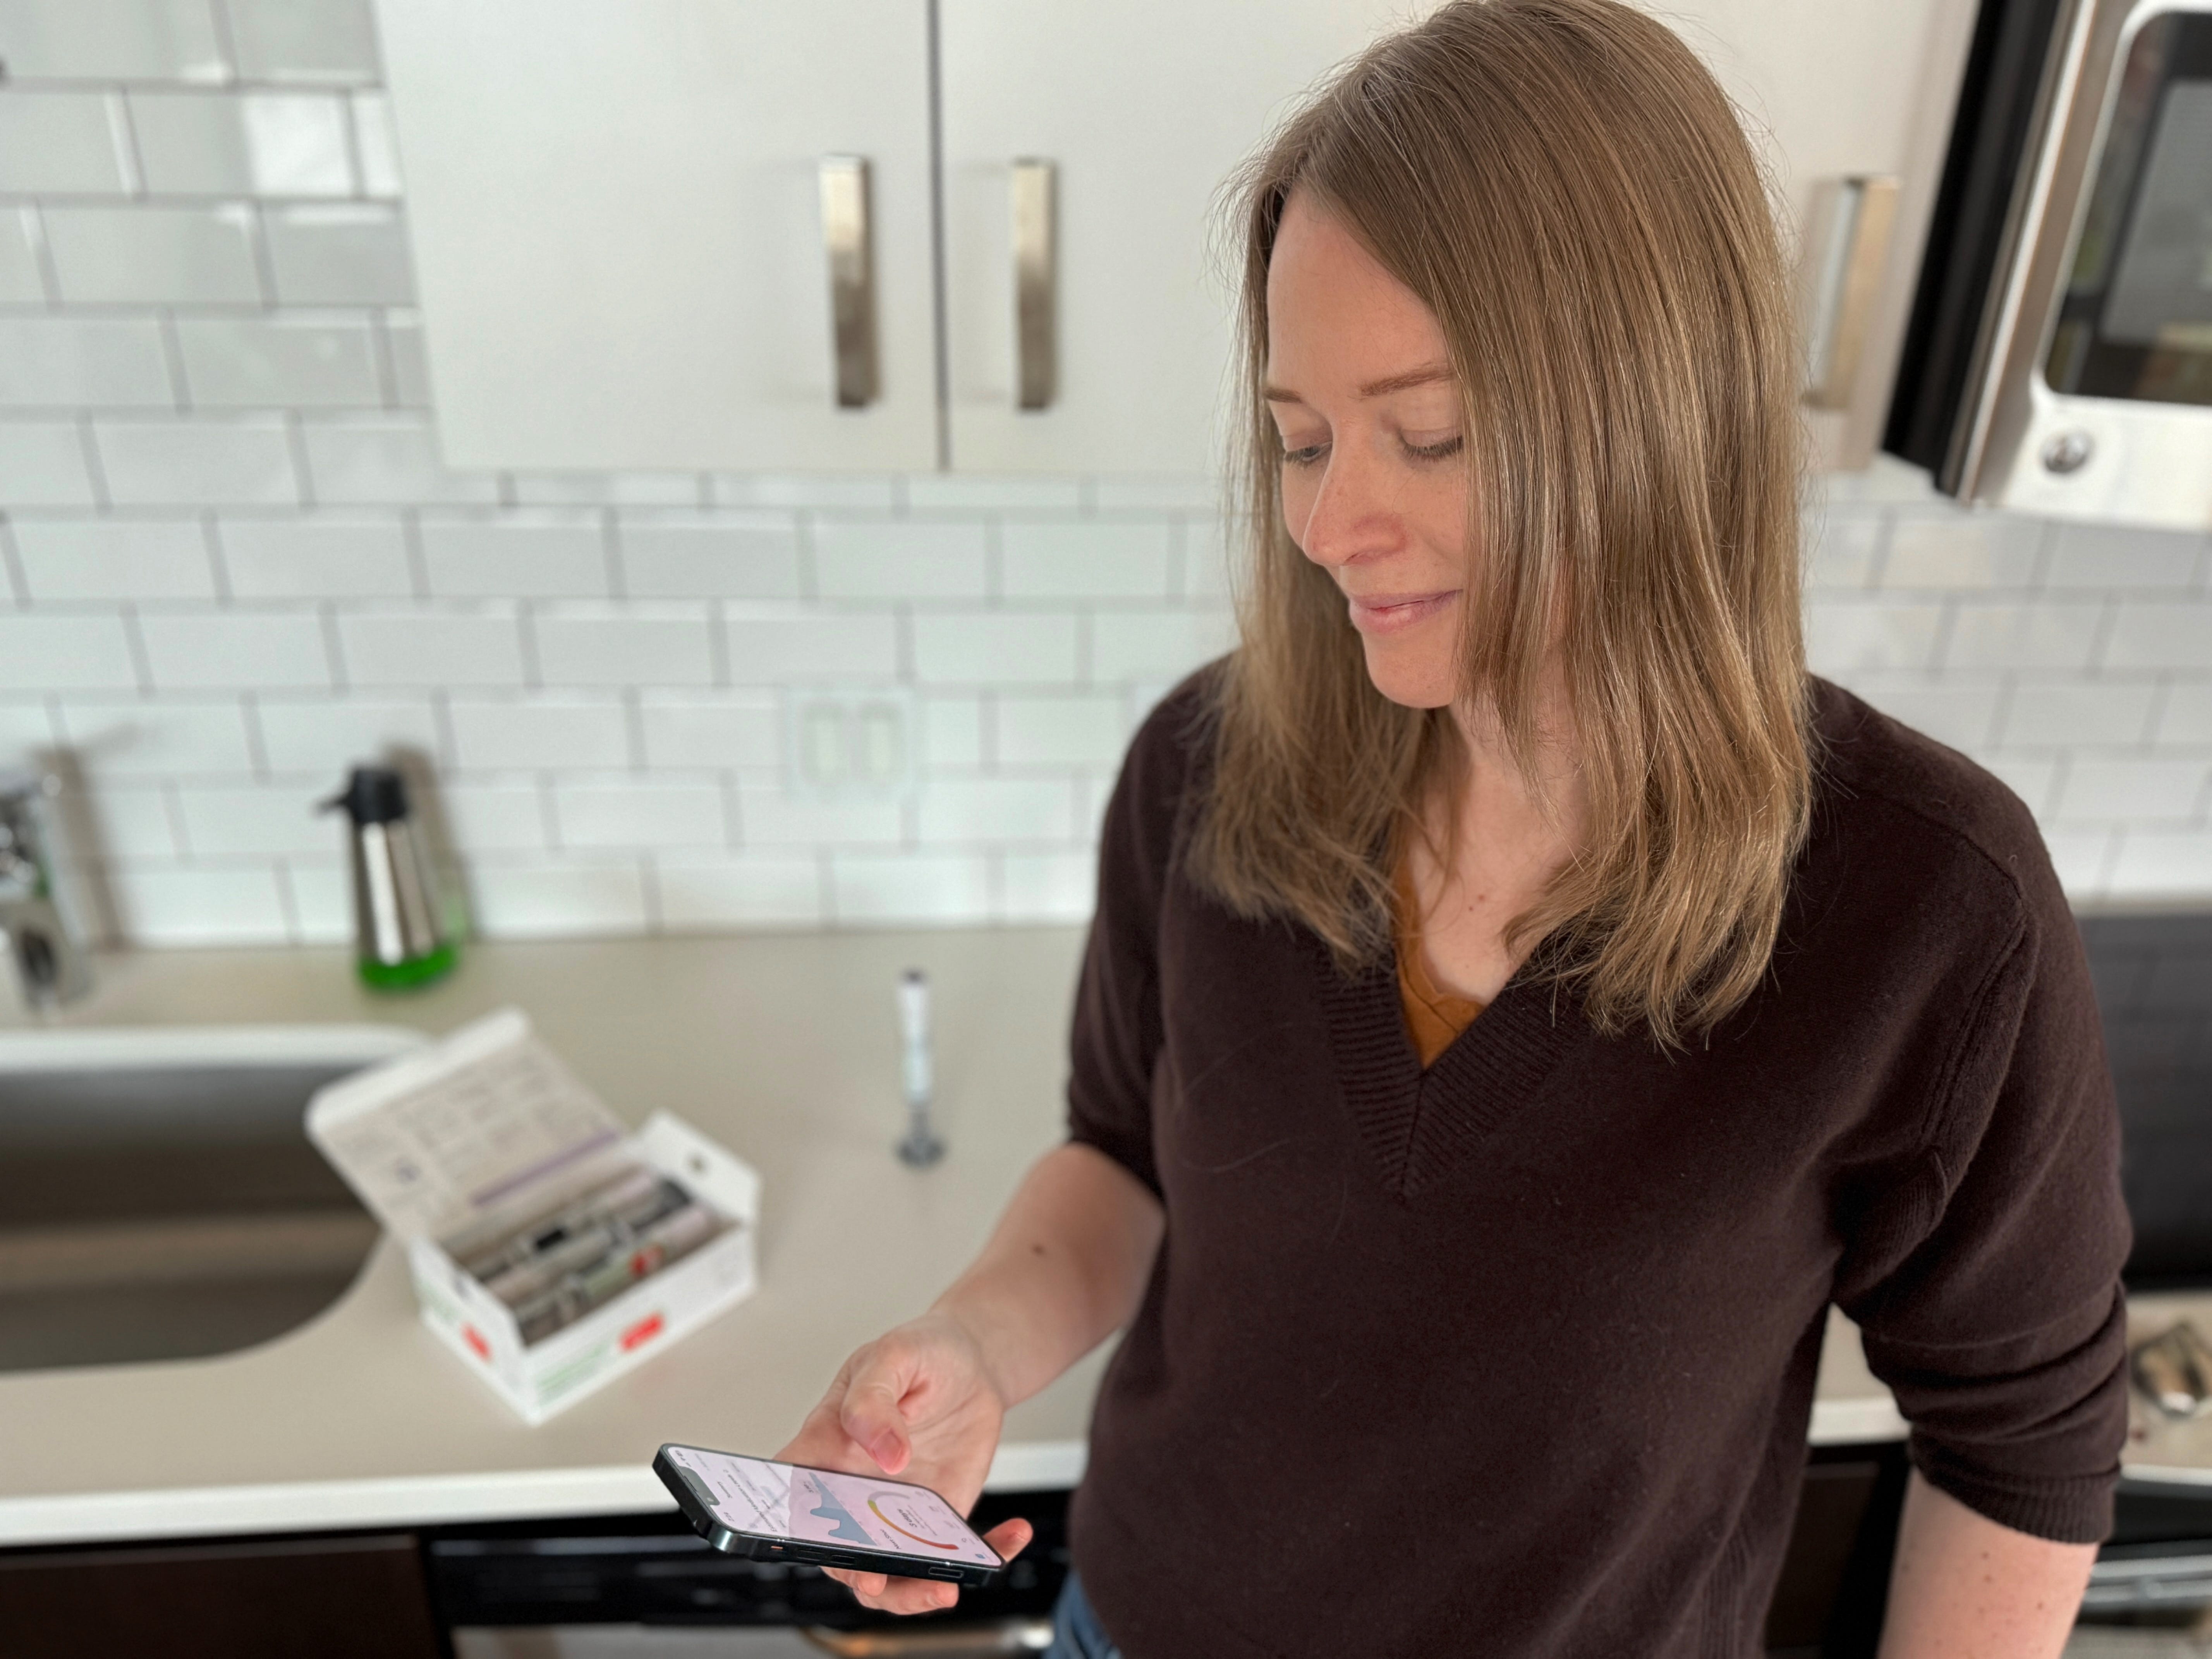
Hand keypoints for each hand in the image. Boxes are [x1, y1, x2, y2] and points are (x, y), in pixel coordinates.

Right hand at [776, 1311, 1033, 1615]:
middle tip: (882, 1580)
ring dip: (914, 1591)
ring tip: (948, 1587)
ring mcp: (893, 1512)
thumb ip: (874, 1400)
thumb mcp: (894, 1356)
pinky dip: (983, 1557)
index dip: (789, 1529)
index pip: (789, 1496)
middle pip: (838, 1551)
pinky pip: (951, 1554)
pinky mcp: (936, 1520)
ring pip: (890, 1573)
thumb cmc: (920, 1352)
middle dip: (857, 1576)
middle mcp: (852, 1490)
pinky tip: (1012, 1534)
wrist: (973, 1365)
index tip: (815, 1544)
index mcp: (824, 1447)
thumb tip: (886, 1453)